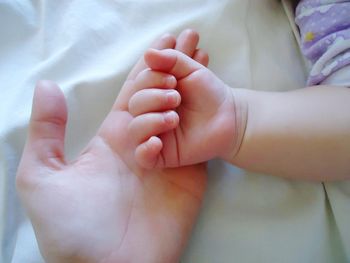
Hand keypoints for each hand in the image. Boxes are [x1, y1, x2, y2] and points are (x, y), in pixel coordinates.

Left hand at [16, 30, 207, 262]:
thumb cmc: (72, 226)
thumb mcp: (41, 177)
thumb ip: (46, 132)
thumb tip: (47, 84)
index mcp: (112, 138)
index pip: (131, 94)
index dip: (146, 68)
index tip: (162, 43)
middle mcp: (142, 142)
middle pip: (160, 97)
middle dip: (172, 70)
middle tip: (187, 43)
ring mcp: (169, 158)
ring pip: (181, 114)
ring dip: (188, 87)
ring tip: (199, 58)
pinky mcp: (189, 175)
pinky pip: (195, 142)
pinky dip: (201, 118)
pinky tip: (207, 92)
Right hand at [128, 48, 246, 167]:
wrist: (228, 117)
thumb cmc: (209, 93)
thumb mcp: (191, 70)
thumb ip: (171, 59)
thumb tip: (147, 54)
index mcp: (153, 93)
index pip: (138, 85)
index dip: (151, 79)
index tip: (174, 80)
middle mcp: (150, 113)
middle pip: (135, 105)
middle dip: (154, 98)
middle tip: (177, 98)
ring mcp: (154, 134)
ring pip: (135, 129)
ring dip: (152, 120)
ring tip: (175, 118)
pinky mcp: (162, 155)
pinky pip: (143, 156)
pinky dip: (146, 149)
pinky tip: (157, 142)